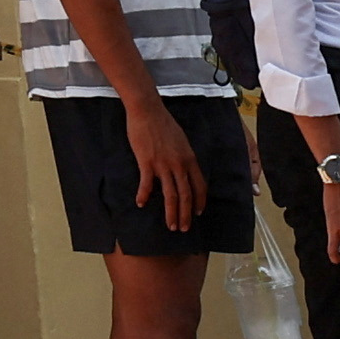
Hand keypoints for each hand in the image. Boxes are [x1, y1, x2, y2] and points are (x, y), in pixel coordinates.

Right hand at [123, 92, 206, 230]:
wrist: (147, 110)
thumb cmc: (163, 123)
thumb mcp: (181, 141)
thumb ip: (184, 157)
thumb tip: (183, 170)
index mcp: (190, 159)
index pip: (199, 186)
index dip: (199, 202)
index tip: (198, 213)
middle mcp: (179, 165)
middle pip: (186, 195)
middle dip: (186, 215)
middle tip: (183, 228)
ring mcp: (163, 164)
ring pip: (171, 195)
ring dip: (171, 213)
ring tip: (170, 225)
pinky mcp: (147, 162)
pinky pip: (146, 185)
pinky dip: (143, 196)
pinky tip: (140, 203)